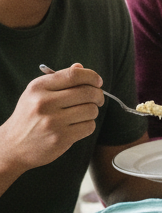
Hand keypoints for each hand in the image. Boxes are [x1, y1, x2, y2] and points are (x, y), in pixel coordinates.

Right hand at [0, 63, 103, 177]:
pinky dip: (88, 125)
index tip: (98, 82)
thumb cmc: (30, 116)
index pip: (74, 75)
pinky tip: (77, 126)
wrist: (13, 145)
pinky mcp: (60, 138)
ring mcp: (52, 121)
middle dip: (98, 95)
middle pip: (88, 92)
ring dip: (92, 111)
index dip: (92, 76)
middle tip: (98, 99)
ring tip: (82, 114)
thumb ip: (59, 80)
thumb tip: (80, 67)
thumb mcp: (36, 94)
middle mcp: (44, 103)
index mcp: (39, 87)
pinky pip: (89, 126)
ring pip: (91, 110)